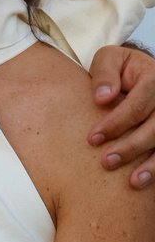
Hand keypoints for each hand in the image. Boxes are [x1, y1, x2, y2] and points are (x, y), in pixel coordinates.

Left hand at [88, 44, 154, 188]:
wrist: (139, 71)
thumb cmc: (120, 67)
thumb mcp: (109, 59)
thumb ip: (104, 74)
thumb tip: (103, 98)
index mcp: (153, 79)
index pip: (136, 106)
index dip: (115, 124)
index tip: (92, 139)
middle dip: (130, 147)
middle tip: (106, 162)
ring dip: (151, 165)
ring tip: (133, 181)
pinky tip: (145, 180)